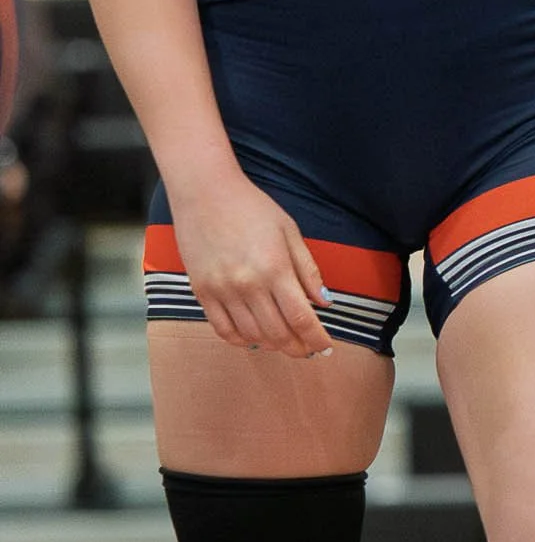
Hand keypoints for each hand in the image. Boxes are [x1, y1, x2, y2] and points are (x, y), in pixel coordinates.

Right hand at [164, 176, 334, 357]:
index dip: (317, 338)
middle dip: (298, 347)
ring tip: (285, 342)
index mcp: (275, 268)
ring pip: (252, 335)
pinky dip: (242, 340)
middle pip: (278, 333)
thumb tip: (325, 302)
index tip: (326, 347)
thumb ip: (308, 269)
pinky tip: (254, 337)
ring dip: (273, 345)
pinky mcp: (202, 292)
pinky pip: (223, 329)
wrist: (205, 192)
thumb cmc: (252, 207)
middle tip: (308, 349)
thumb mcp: (289, 231)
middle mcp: (248, 284)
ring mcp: (222, 290)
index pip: (301, 318)